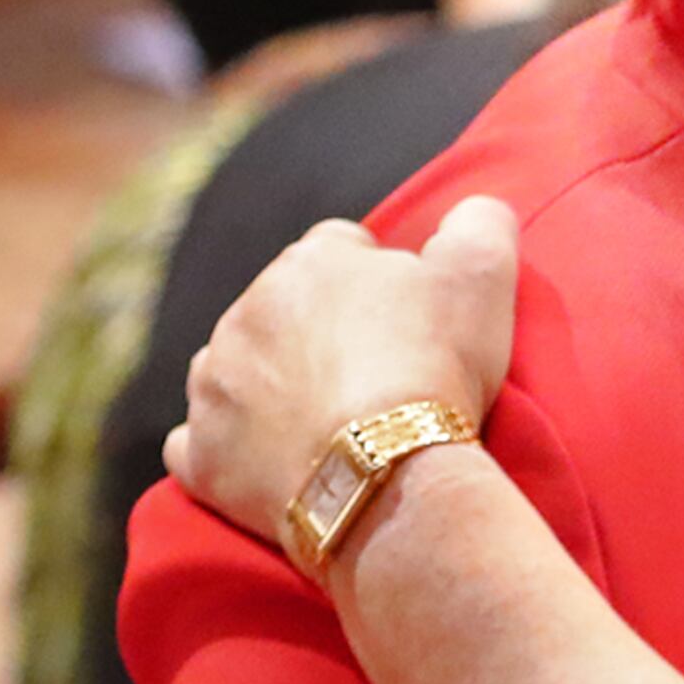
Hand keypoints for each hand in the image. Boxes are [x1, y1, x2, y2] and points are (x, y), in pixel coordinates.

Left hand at [163, 195, 520, 550]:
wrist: (388, 474)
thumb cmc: (435, 367)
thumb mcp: (484, 275)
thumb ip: (479, 223)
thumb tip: (473, 209)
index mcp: (309, 263)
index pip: (341, 247)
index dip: (379, 280)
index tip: (410, 319)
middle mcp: (244, 313)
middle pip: (284, 309)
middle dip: (320, 332)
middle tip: (377, 375)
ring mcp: (213, 386)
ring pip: (236, 370)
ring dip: (270, 385)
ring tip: (328, 421)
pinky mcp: (201, 453)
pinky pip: (199, 442)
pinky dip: (231, 447)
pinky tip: (272, 461)